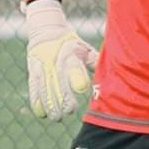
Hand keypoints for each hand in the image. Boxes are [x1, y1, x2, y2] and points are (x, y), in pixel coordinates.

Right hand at [25, 0, 98, 121]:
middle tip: (69, 111)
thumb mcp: (84, 49)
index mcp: (71, 54)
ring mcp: (42, 66)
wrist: (45, 31)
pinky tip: (42, 113)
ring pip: (45, 87)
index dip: (77, 77)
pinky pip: (34, 88)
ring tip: (57, 117)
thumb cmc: (71, 45)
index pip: (73, 66)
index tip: (82, 88)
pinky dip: (36, 101)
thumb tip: (114, 72)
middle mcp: (55, 60)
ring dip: (50, 104)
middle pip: (58, 81)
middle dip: (63, 97)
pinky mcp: (33, 72)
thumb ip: (94, 62)